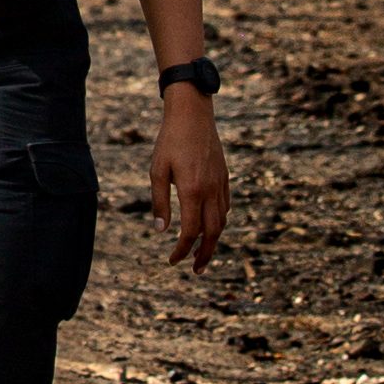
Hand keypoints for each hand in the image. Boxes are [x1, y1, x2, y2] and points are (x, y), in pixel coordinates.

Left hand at [150, 85, 228, 275]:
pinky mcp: (225, 177)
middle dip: (205, 254)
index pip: (190, 231)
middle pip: (213, 233)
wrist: (193, 114)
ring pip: (222, 221)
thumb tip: (162, 230)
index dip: (182, 250)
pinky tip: (210, 224)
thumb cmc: (170, 140)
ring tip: (203, 252)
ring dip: (213, 240)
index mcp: (193, 191)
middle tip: (195, 269)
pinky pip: (225, 207)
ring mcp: (221, 184)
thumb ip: (159, 202)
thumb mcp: (157, 170)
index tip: (173, 260)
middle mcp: (211, 191)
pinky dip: (219, 221)